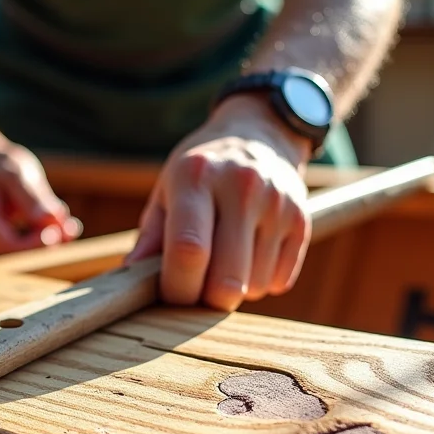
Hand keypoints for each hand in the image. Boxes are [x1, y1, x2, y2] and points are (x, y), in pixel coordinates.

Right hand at [0, 139, 81, 258]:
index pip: (9, 245)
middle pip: (10, 257)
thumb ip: (35, 198)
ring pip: (9, 259)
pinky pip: (5, 255)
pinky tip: (42, 227)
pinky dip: (27, 245)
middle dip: (43, 246)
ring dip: (38, 247)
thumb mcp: (20, 170)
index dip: (39, 244)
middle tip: (70, 228)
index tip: (62, 228)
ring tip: (59, 224)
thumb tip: (53, 223)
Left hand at [124, 94, 314, 311]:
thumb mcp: (167, 189)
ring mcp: (277, 204)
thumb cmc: (202, 172)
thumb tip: (132, 279)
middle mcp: (242, 187)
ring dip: (234, 290)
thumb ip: (151, 236)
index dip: (177, 289)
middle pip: (226, 281)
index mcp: (197, 177)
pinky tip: (249, 256)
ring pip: (253, 287)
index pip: (189, 251)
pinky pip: (278, 282)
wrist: (260, 134)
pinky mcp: (302, 220)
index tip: (169, 295)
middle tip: (195, 287)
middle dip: (206, 300)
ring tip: (224, 261)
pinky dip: (260, 282)